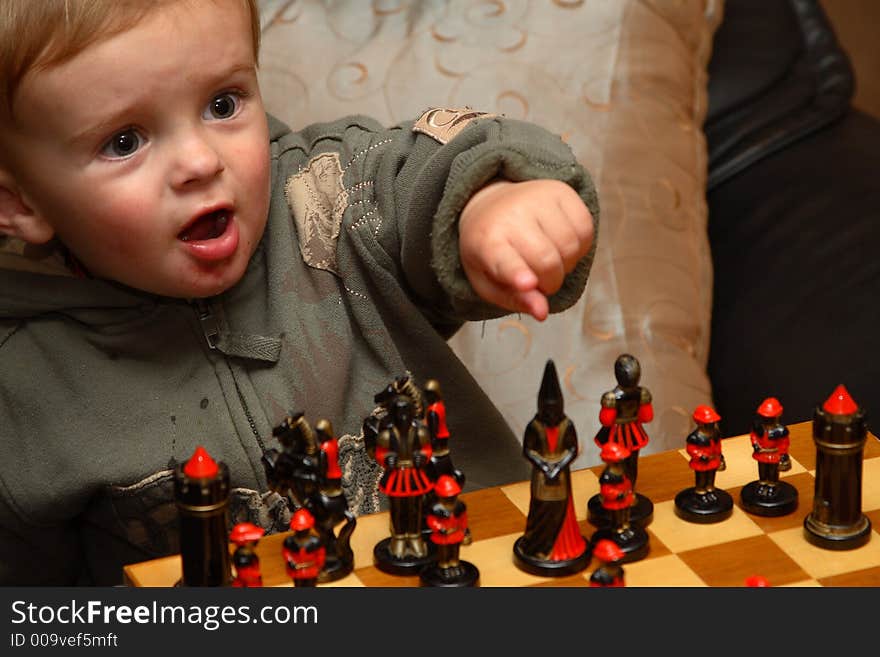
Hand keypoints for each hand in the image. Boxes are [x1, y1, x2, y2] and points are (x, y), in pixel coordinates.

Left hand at [458, 178, 593, 320]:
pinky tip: (562, 245)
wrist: (493, 205)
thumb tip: (542, 313)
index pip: (504, 260)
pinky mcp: (561, 191)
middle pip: (548, 261)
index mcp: (486, 242)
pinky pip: (586, 229)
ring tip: (549, 260)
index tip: (527, 283)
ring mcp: (538, 198)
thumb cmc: (492, 251)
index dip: (517, 274)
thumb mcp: (489, 282)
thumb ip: (514, 300)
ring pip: (571, 247)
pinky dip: (580, 246)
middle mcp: (512, 215)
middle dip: (551, 283)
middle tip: (540, 282)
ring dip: (566, 265)